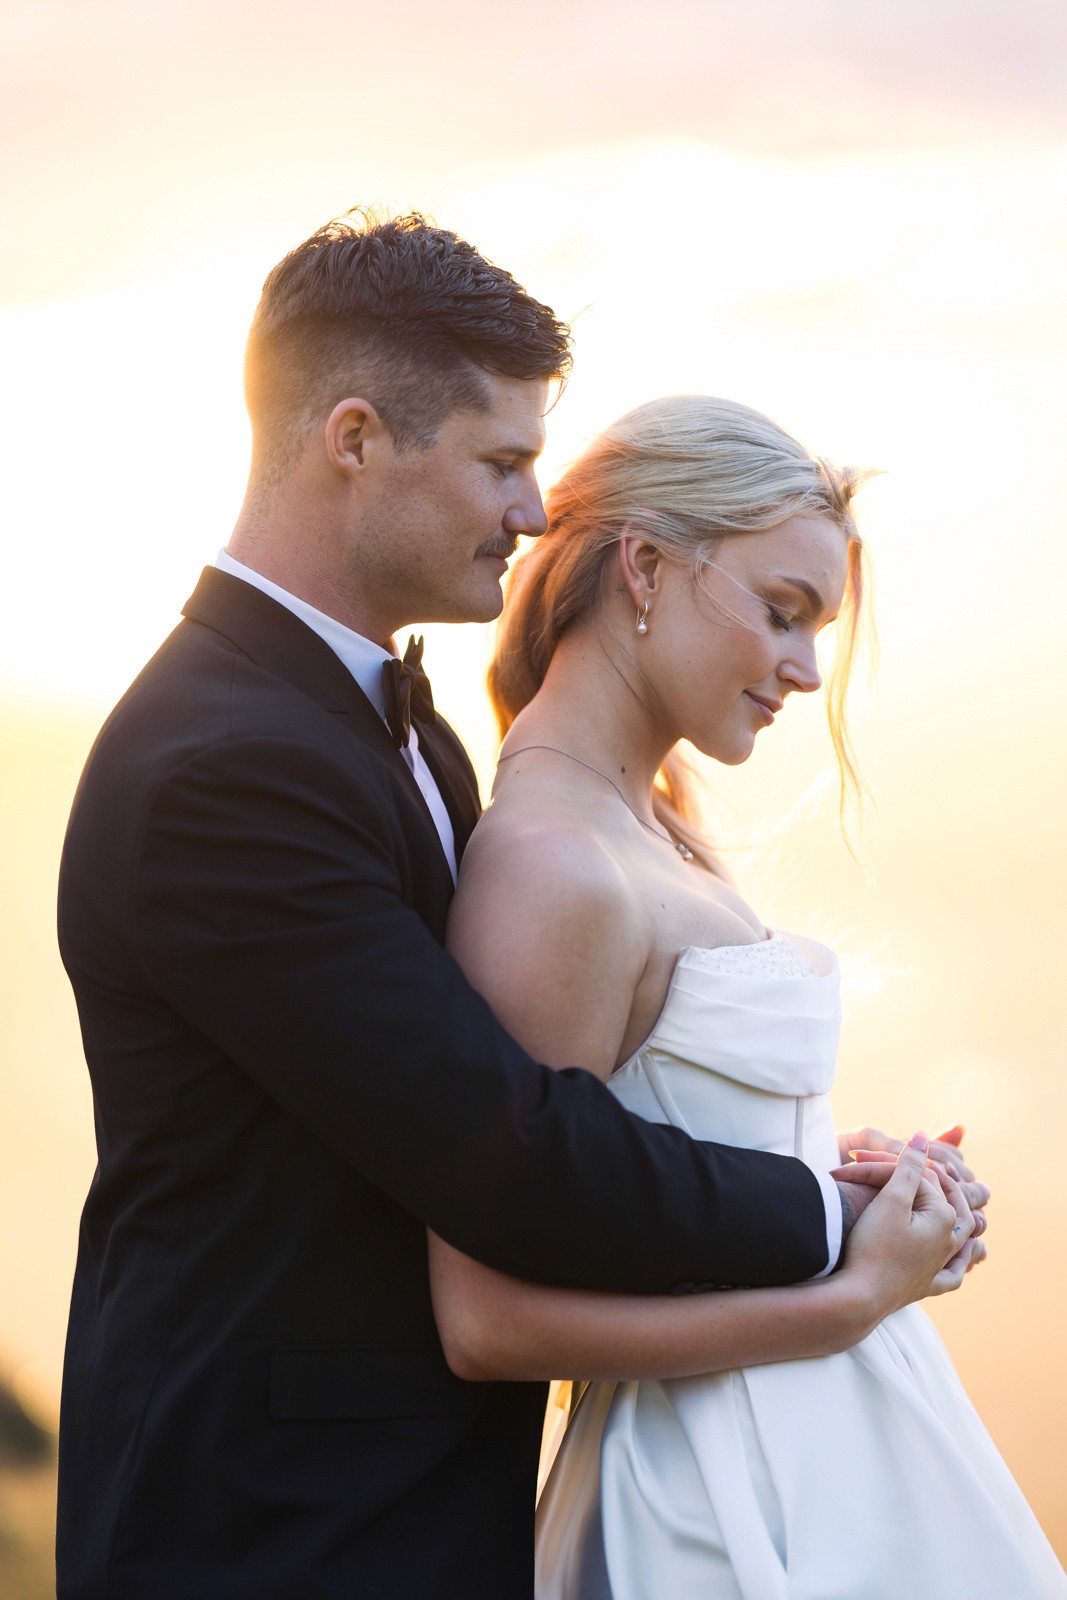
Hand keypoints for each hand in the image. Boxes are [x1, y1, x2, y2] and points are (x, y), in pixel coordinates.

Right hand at [836, 1135, 962, 1317]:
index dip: (893, 1165)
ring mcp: (938, 1266)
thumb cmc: (873, 1247)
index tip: (864, 1158)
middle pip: (946, 1202)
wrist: (859, 1296)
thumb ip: (909, 1166)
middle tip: (912, 1165)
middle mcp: (949, 1243)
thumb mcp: (890, 1199)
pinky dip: (962, 1263)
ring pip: (961, 1239)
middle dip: (927, 1181)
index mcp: (945, 1218)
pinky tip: (966, 1258)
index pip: (923, 1179)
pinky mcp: (925, 1286)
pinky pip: (953, 1274)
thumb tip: (923, 1137)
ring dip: (962, 1218)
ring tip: (958, 1201)